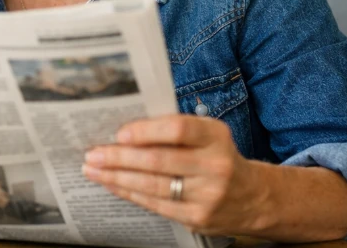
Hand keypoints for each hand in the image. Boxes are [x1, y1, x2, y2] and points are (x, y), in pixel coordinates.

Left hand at [82, 114, 266, 235]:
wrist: (254, 198)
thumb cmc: (218, 157)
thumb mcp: (207, 135)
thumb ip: (174, 130)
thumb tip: (125, 130)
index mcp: (215, 136)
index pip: (178, 129)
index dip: (145, 131)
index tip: (119, 133)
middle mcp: (214, 165)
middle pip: (158, 160)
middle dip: (119, 157)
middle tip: (92, 153)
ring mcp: (207, 195)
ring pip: (152, 185)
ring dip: (116, 177)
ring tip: (92, 169)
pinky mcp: (197, 217)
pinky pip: (155, 204)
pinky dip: (129, 192)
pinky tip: (112, 184)